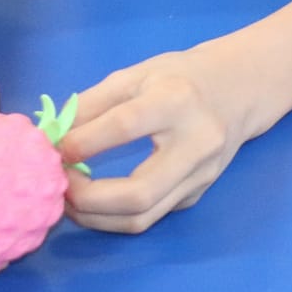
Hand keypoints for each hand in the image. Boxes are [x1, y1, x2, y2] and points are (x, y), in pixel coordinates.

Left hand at [57, 38, 265, 233]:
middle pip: (138, 193)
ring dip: (95, 217)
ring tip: (71, 199)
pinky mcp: (197, 193)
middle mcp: (197, 142)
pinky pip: (150, 216)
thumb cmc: (182, 76)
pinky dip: (114, 216)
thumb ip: (91, 104)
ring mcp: (201, 174)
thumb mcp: (136, 75)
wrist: (241, 88)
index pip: (125, 126)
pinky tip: (97, 200)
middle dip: (86, 198)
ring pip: (141, 216)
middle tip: (59, 186)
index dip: (82, 142)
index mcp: (178, 101)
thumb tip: (50, 137)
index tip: (53, 148)